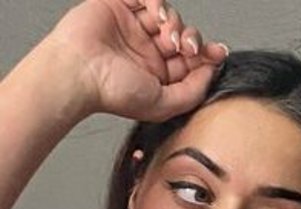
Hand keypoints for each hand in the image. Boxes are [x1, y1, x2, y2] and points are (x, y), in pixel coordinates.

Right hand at [49, 0, 226, 120]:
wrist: (79, 73)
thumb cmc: (113, 92)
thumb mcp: (163, 104)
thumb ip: (192, 93)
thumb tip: (212, 72)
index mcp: (158, 76)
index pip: (190, 62)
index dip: (207, 56)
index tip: (219, 53)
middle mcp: (149, 53)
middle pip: (184, 38)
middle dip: (194, 40)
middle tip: (189, 48)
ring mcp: (135, 29)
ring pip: (170, 17)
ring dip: (177, 23)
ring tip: (169, 36)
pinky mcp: (121, 7)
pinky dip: (158, 2)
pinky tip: (158, 15)